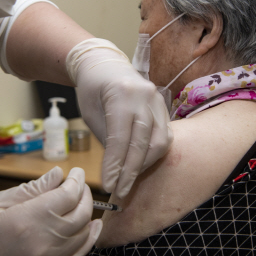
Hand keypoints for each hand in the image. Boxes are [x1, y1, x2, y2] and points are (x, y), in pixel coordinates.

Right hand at [0, 167, 101, 255]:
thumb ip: (31, 189)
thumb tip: (58, 175)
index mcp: (27, 220)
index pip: (67, 196)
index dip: (76, 180)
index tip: (76, 172)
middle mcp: (42, 242)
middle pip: (81, 214)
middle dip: (85, 195)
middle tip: (79, 184)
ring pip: (83, 234)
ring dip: (89, 215)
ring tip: (83, 201)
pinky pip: (77, 255)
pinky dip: (88, 240)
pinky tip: (91, 228)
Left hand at [66, 38, 172, 197]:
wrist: (105, 65)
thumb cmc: (92, 90)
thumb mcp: (91, 114)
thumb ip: (107, 140)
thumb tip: (116, 172)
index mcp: (122, 94)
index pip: (121, 138)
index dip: (115, 166)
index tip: (108, 185)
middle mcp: (145, 96)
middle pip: (143, 143)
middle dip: (131, 171)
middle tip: (119, 190)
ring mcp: (158, 100)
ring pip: (159, 142)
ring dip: (144, 165)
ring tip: (128, 179)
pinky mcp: (164, 107)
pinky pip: (164, 136)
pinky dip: (153, 154)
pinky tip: (140, 164)